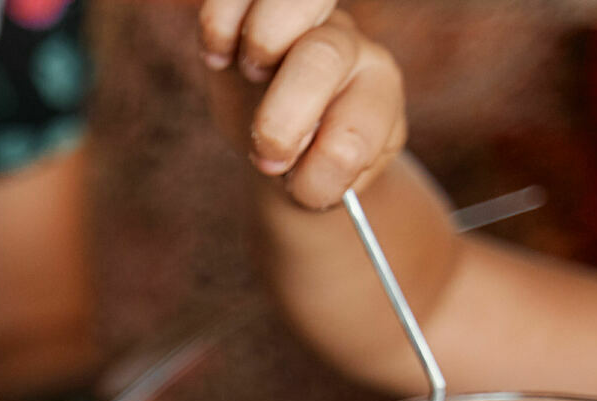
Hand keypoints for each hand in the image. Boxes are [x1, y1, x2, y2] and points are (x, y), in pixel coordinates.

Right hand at [200, 2, 406, 208]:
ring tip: (248, 74)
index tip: (302, 186)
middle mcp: (344, 44)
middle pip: (325, 54)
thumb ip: (323, 177)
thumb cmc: (312, 163)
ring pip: (291, 1)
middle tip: (268, 151)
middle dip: (285, 114)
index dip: (328, 159)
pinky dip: (220, 24)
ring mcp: (298, 20)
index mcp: (376, 88)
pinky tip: (219, 60)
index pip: (364, 116)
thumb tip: (283, 160)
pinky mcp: (250, 9)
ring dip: (263, 42)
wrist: (289, 139)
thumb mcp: (328, 183)